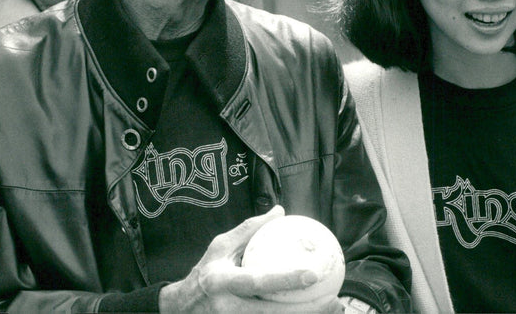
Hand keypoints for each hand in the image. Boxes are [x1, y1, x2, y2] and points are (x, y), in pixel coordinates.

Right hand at [158, 205, 343, 312]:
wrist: (181, 310)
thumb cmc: (205, 272)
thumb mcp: (220, 246)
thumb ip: (250, 229)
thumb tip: (280, 211)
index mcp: (222, 283)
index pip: (258, 282)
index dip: (287, 279)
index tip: (313, 273)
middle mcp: (228, 309)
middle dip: (308, 311)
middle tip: (334, 300)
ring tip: (333, 309)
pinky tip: (314, 313)